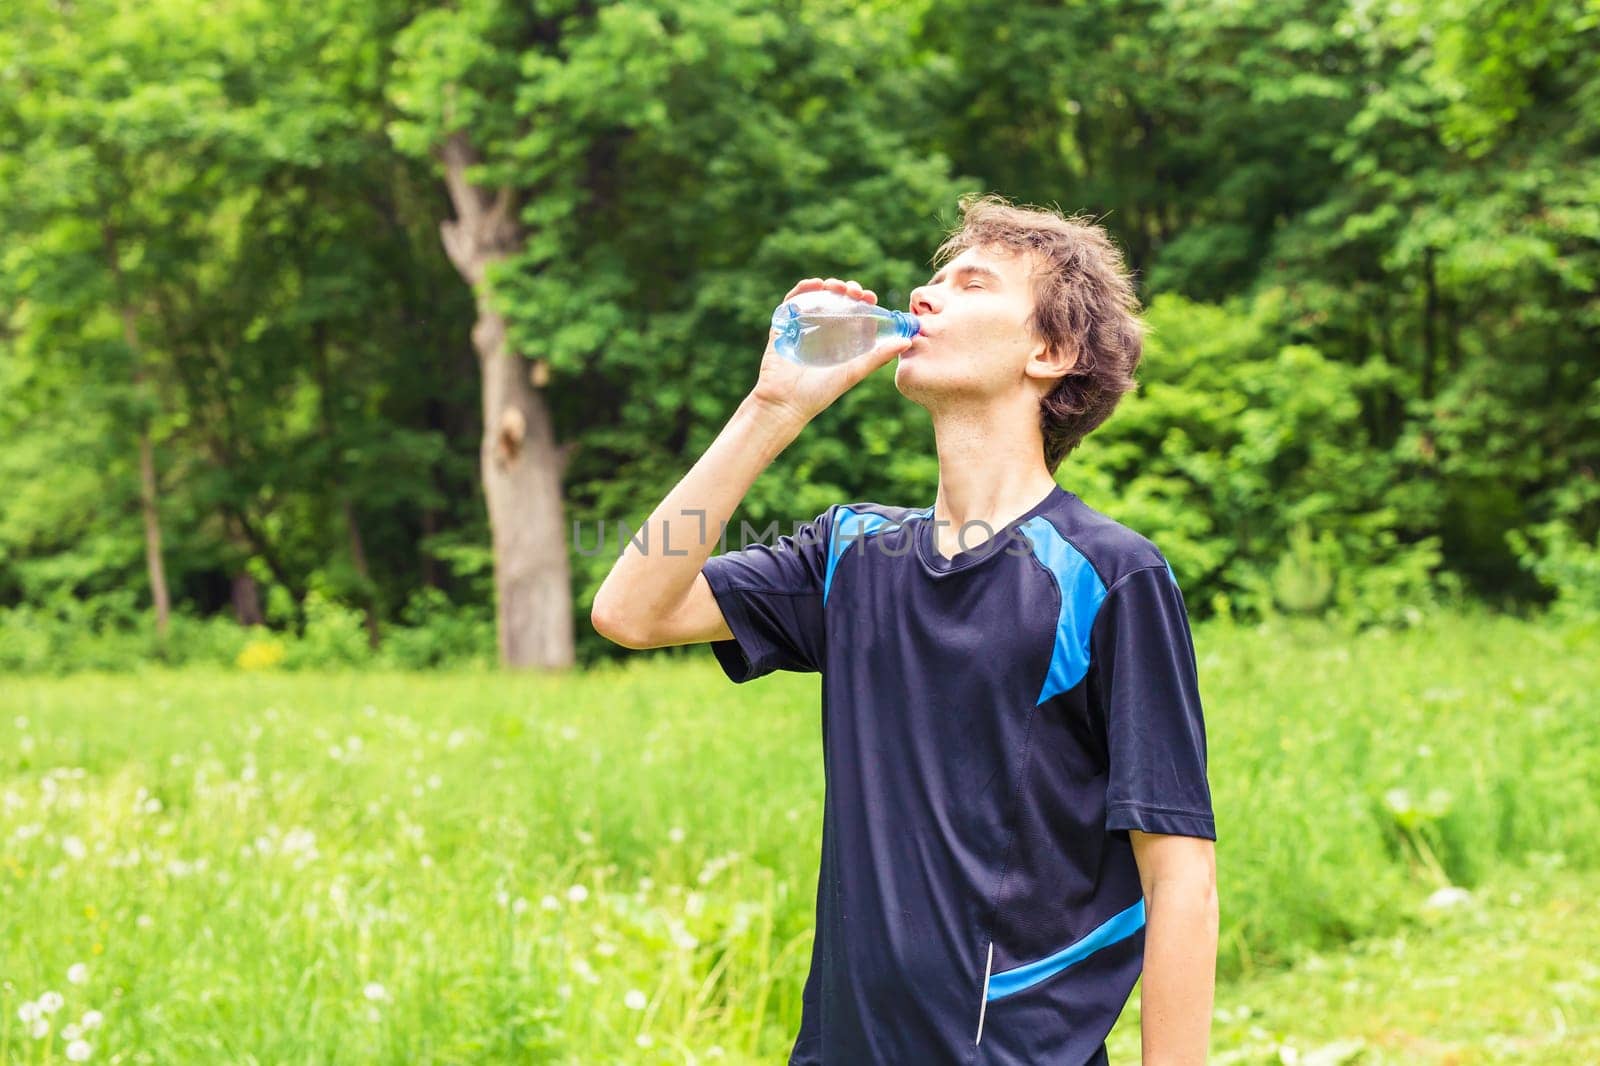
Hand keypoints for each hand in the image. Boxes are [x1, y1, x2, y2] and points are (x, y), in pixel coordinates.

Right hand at [747, 276, 913, 426]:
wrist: (785, 403)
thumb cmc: (819, 394)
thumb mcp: (853, 372)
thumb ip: (878, 357)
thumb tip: (907, 341)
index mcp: (840, 340)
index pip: (855, 312)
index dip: (864, 301)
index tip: (870, 297)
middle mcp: (823, 331)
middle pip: (837, 300)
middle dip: (848, 290)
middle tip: (855, 291)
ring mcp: (802, 327)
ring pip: (817, 297)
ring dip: (828, 286)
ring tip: (837, 287)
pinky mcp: (783, 326)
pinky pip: (792, 301)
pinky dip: (803, 289)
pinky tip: (814, 285)